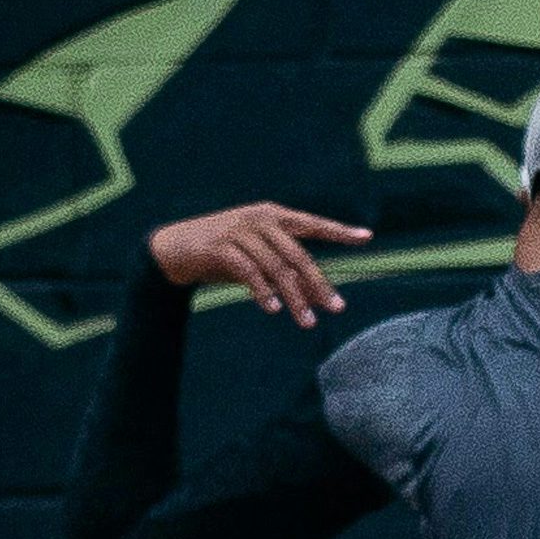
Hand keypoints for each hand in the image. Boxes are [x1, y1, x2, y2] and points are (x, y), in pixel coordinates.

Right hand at [148, 202, 371, 327]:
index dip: (339, 231)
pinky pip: (249, 273)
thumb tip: (317, 294)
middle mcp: (260, 220)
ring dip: (294, 299)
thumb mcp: (257, 255)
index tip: (366, 237)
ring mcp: (239, 232)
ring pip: (277, 269)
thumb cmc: (223, 253)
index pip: (313, 224)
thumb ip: (284, 267)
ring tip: (306, 322)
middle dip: (319, 285)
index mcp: (273, 216)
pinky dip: (263, 292)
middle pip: (298, 256)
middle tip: (336, 308)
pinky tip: (273, 309)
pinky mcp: (220, 248)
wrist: (173, 248)